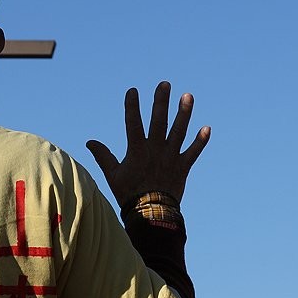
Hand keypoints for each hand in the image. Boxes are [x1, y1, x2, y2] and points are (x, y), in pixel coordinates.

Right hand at [86, 81, 210, 207]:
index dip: (132, 106)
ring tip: (187, 96)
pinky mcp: (183, 167)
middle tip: (164, 84)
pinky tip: (207, 128)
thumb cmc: (129, 194)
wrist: (151, 213)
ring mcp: (171, 157)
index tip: (133, 91)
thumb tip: (89, 142)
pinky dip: (200, 141)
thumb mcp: (113, 174)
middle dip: (161, 101)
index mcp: (137, 150)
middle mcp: (155, 149)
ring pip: (179, 131)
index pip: (133, 123)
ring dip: (184, 113)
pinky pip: (193, 152)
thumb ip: (103, 156)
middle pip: (159, 121)